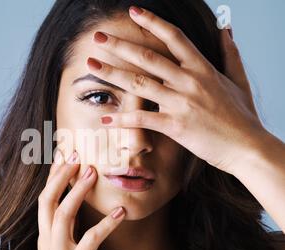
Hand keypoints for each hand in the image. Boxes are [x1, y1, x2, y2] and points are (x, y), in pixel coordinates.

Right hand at [37, 150, 124, 249]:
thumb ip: (65, 233)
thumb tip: (74, 210)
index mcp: (44, 238)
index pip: (44, 200)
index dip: (52, 176)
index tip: (61, 154)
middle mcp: (46, 242)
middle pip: (46, 201)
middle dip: (59, 176)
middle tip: (75, 153)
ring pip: (62, 215)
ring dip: (76, 191)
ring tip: (93, 172)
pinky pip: (90, 241)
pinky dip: (106, 224)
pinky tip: (121, 211)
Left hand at [87, 6, 265, 174]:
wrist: (246, 147)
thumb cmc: (242, 116)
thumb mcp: (238, 80)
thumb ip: (230, 53)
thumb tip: (226, 29)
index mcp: (202, 68)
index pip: (173, 37)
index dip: (152, 22)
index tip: (133, 12)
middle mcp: (189, 81)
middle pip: (147, 57)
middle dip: (119, 45)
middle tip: (97, 37)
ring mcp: (181, 103)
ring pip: (139, 83)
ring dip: (112, 73)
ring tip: (91, 66)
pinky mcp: (176, 126)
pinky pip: (143, 119)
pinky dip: (123, 119)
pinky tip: (106, 119)